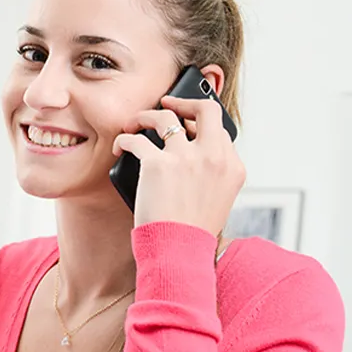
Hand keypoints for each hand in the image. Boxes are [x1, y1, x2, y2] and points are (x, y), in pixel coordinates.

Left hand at [113, 95, 245, 233]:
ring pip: (165, 115)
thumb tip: (192, 154)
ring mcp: (186, 157)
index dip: (200, 124)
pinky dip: (122, 139)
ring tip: (135, 123)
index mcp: (233, 167)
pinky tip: (119, 147)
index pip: (220, 131)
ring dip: (146, 115)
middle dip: (185, 99)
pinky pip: (135, 139)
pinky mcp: (158, 164)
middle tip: (168, 102)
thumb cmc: (191, 232)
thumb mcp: (218, 200)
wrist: (178, 252)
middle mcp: (213, 157)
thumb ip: (212, 174)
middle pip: (205, 109)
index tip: (186, 126)